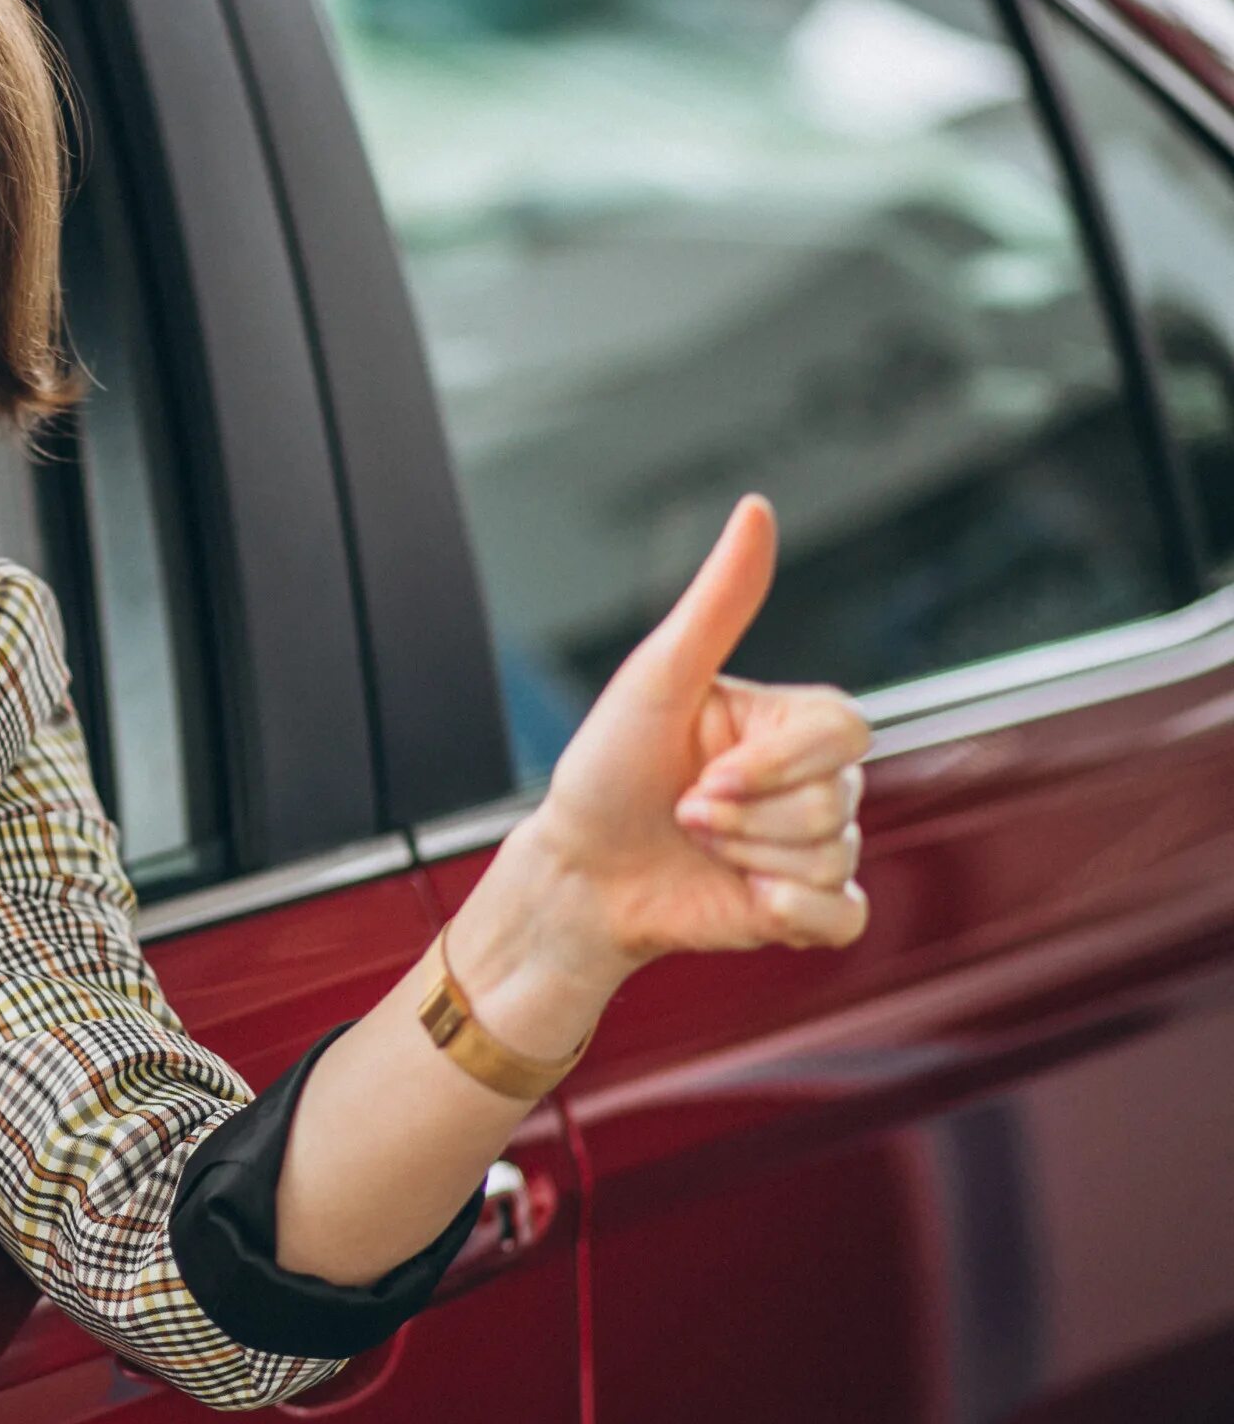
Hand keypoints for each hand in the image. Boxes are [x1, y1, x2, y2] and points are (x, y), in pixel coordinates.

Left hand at [519, 493, 873, 987]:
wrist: (576, 871)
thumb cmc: (607, 769)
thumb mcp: (655, 678)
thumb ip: (718, 602)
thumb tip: (756, 508)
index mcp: (787, 722)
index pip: (846, 732)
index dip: (776, 766)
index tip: (704, 777)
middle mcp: (811, 780)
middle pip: (836, 802)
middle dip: (742, 818)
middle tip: (683, 812)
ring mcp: (813, 845)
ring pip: (832, 857)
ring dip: (744, 859)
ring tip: (695, 844)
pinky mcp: (806, 909)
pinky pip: (844, 916)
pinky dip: (791, 915)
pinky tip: (741, 899)